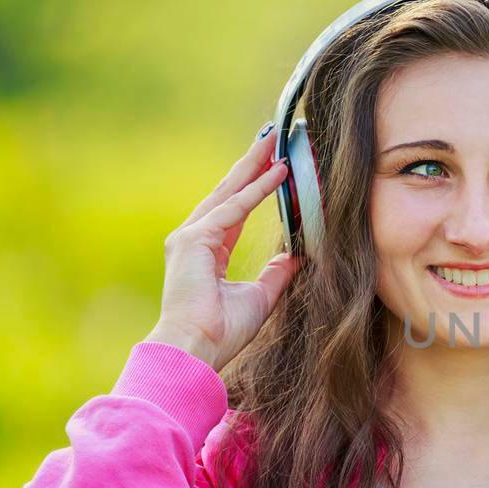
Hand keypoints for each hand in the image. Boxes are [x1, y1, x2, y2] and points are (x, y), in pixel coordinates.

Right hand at [146, 123, 299, 371]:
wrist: (196, 350)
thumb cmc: (221, 332)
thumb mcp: (261, 296)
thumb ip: (277, 273)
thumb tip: (298, 257)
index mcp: (207, 251)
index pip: (236, 208)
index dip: (255, 185)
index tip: (274, 164)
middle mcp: (195, 238)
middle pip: (229, 192)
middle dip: (251, 163)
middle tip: (273, 137)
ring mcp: (190, 237)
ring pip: (229, 192)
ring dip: (253, 165)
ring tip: (276, 141)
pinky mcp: (193, 241)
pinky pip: (233, 209)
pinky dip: (257, 190)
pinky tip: (277, 173)